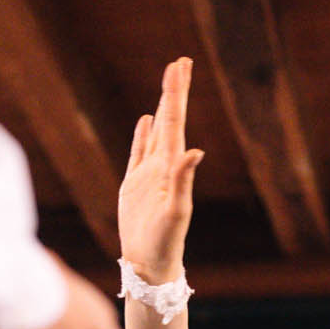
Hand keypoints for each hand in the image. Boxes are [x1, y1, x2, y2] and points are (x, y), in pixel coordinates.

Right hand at [118, 57, 205, 281]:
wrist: (149, 265)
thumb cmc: (164, 242)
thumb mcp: (175, 212)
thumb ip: (183, 181)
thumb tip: (195, 151)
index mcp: (172, 166)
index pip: (175, 121)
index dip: (176, 92)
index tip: (180, 66)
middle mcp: (163, 165)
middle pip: (169, 119)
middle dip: (173, 91)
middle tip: (180, 63)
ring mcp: (149, 174)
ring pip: (157, 132)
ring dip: (162, 108)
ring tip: (168, 86)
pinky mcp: (134, 184)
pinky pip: (139, 151)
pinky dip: (143, 134)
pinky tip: (146, 120)